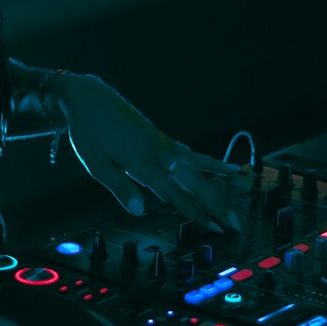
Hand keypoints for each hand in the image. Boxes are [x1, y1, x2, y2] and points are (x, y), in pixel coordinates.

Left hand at [57, 74, 244, 231]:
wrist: (90, 98)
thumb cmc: (88, 131)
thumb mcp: (94, 162)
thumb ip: (119, 187)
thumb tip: (140, 211)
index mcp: (141, 161)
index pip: (174, 193)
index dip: (195, 212)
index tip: (213, 227)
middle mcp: (157, 152)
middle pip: (194, 181)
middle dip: (215, 203)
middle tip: (233, 222)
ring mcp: (162, 144)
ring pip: (197, 165)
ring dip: (218, 181)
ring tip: (238, 187)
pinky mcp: (162, 139)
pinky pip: (191, 153)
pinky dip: (209, 161)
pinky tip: (224, 167)